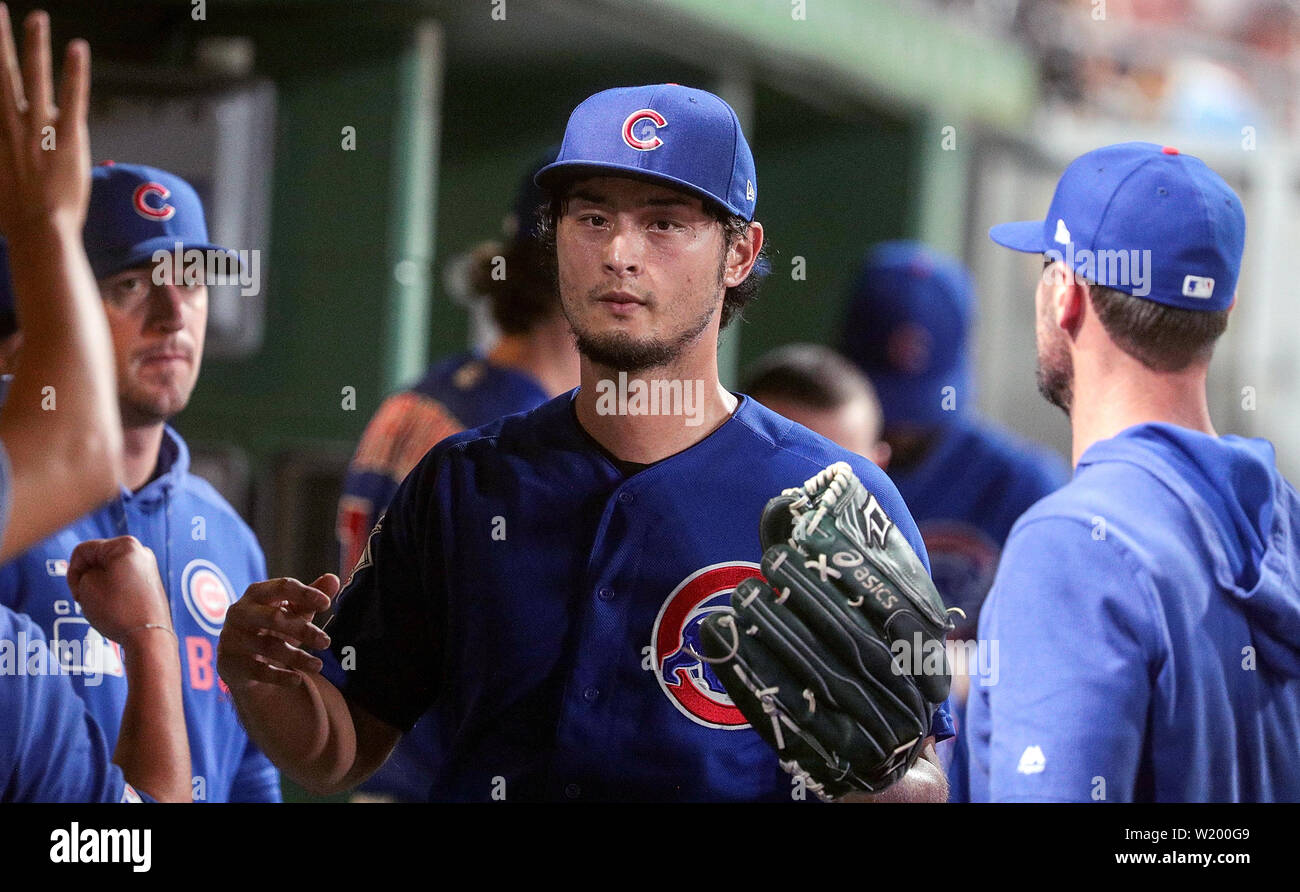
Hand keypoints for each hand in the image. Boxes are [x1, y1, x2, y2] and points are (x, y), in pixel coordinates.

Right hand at [0, 4, 90, 235]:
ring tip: (37, 17)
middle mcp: (11, 124)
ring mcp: (39, 129)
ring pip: (36, 77)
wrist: (37, 231)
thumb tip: (4, 133)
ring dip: (35, 45)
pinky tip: (77, 48)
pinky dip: (74, 72)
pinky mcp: (68, 138)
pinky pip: (72, 97)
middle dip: (0, 39)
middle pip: (2, 73)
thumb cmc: (14, 213)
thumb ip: (1, 151)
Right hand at [67, 536, 169, 642]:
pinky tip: (114, 608)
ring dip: (99, 587)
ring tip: (104, 605)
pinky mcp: (151, 584)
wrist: (147, 636)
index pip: (82, 551)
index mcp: (125, 545)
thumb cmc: (119, 611)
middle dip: (88, 578)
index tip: (79, 591)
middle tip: (90, 598)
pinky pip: (121, 583)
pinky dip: (113, 593)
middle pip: (97, 560)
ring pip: (108, 573)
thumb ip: (84, 571)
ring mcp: (148, 568)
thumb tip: (96, 573)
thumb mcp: (86, 585)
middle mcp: (141, 552)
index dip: (73, 573)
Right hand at [218, 574, 336, 689]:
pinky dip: (279, 676)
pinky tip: (297, 679)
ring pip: (267, 646)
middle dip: (302, 629)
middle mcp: (240, 612)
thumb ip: (310, 598)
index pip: (282, 586)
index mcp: (257, 593)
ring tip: (318, 666)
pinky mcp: (230, 663)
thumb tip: (333, 578)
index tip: (327, 603)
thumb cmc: (273, 628)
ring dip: (296, 657)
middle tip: (326, 642)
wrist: (244, 662)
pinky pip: (257, 670)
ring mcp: (232, 637)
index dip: (305, 593)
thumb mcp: (293, 612)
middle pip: (273, 616)